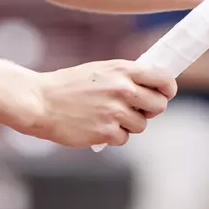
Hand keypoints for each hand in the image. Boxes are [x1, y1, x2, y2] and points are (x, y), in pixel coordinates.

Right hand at [28, 60, 176, 147]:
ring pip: (141, 125)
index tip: (165, 93)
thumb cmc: (69, 86)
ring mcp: (114, 111)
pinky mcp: (106, 132)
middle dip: (150, 110)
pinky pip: (124, 138)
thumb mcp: (100, 70)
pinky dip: (113, 136)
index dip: (168, 88)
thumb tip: (152, 87)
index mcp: (123, 70)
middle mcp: (122, 89)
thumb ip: (126, 76)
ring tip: (107, 116)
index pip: (163, 78)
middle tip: (136, 109)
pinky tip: (96, 126)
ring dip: (129, 124)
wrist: (40, 102)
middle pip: (158, 105)